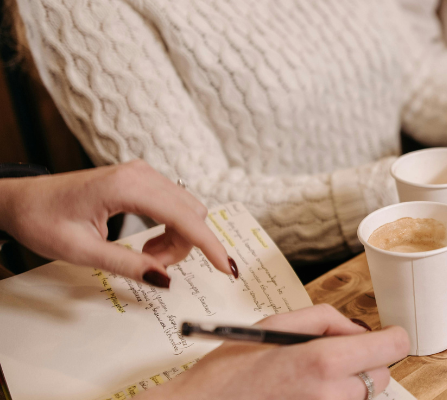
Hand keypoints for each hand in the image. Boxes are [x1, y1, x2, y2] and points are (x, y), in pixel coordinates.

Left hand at [0, 160, 232, 286]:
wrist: (20, 199)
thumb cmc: (42, 220)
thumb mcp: (81, 251)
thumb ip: (127, 265)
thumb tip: (165, 279)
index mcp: (127, 187)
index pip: (184, 217)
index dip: (209, 245)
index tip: (227, 268)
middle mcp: (141, 174)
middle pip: (191, 213)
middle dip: (185, 247)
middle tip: (153, 267)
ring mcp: (143, 173)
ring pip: (187, 210)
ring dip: (178, 240)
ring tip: (146, 257)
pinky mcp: (142, 179)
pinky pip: (175, 205)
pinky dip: (171, 229)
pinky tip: (148, 244)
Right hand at [143, 304, 409, 399]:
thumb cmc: (227, 373)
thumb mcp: (274, 326)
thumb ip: (325, 320)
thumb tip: (356, 329)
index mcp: (323, 361)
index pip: (392, 348)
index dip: (390, 339)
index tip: (383, 337)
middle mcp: (331, 395)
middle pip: (382, 377)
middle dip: (365, 365)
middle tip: (330, 360)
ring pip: (362, 398)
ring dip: (346, 387)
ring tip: (306, 382)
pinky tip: (301, 395)